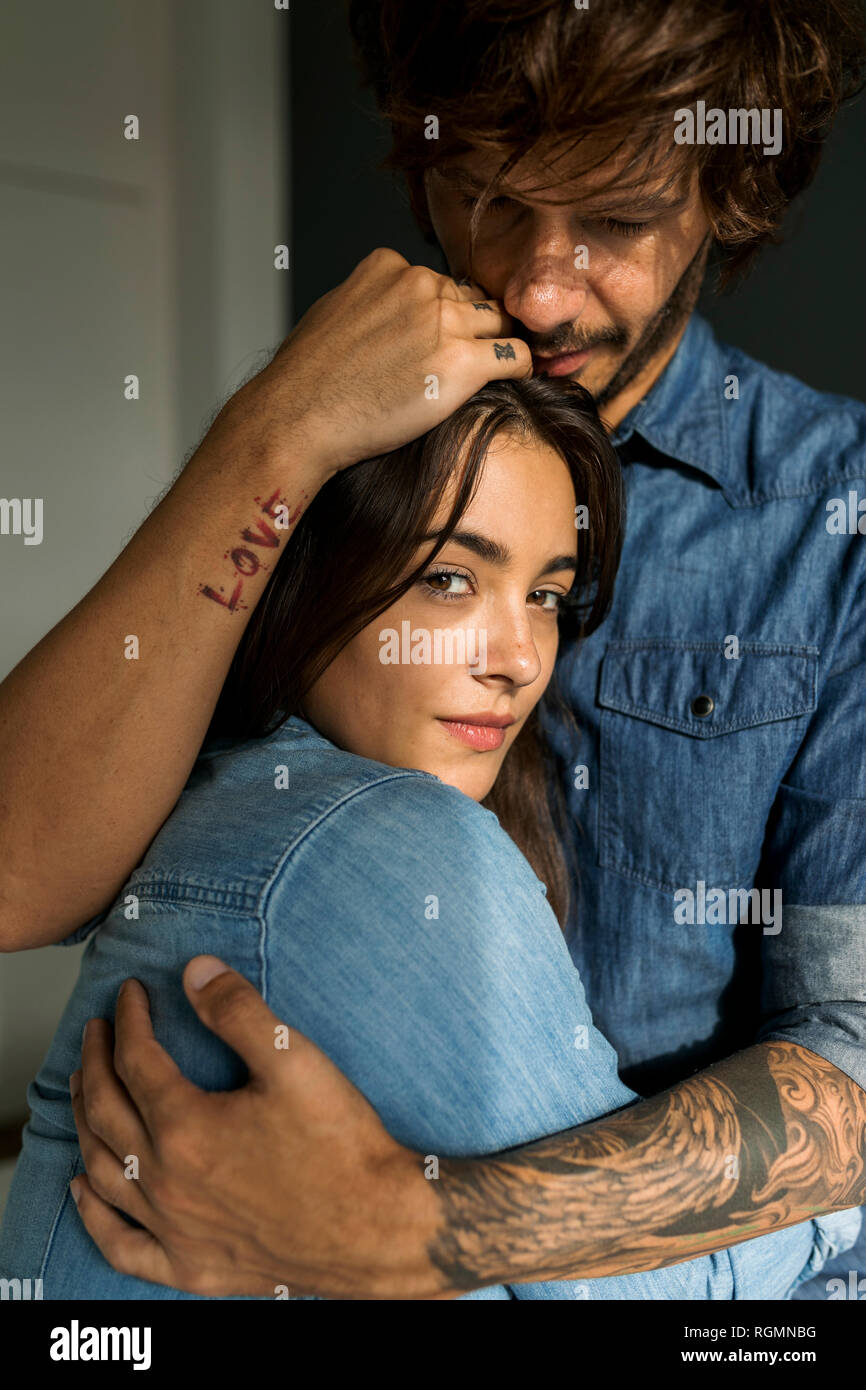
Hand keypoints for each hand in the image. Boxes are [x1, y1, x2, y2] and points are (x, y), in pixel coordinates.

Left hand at [69, 958, 439, 1298]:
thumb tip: (194, 971)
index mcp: (186, 1128)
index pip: (136, 1059)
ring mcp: (174, 1229)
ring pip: (102, 1170)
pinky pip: (120, 1243)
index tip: (131, 992)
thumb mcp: (293, 1059)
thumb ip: (237, 1010)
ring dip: (83, 1122)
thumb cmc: (340, 1145)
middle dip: (95, 1061)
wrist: (376, 1228)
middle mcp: (166, 1181)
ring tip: (82, 1087)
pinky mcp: (190, 1266)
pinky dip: (92, 1214)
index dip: (130, 1019)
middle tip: (98, 1030)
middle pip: (106, 1110)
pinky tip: (83, 1189)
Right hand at [232, 248, 531, 475]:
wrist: (299, 417)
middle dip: (474, 328)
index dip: (445, 313)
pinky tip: (516, 381)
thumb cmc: (307, 379)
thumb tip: (390, 312)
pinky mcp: (462, 363)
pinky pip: (516, 356)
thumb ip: (372, 301)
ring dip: (500, 345)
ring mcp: (443, 322)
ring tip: (494, 372)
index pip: (440, 281)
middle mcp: (420, 285)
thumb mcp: (334, 312)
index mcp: (389, 266)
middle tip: (469, 361)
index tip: (439, 340)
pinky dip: (522, 368)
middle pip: (474, 299)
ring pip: (501, 323)